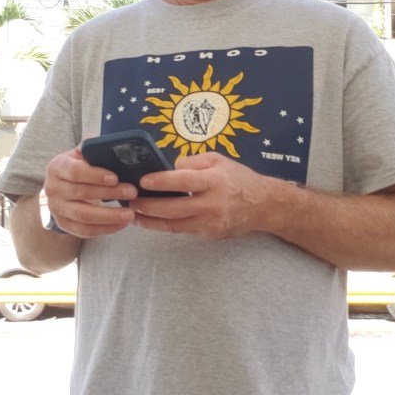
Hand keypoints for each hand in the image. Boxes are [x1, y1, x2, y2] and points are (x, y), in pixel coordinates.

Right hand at [44, 147, 137, 237]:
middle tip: (132, 192)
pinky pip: (85, 231)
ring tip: (130, 214)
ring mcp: (57, 209)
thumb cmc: (79, 167)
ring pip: (84, 215)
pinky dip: (105, 229)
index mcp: (57, 167)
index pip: (74, 171)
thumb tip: (117, 145)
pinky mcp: (64, 224)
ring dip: (109, 216)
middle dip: (110, 194)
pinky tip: (121, 224)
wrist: (62, 187)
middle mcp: (53, 188)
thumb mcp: (82, 155)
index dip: (95, 175)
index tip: (115, 178)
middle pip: (82, 193)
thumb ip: (95, 149)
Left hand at [131, 151, 268, 238]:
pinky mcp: (209, 234)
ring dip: (151, 220)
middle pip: (173, 208)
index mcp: (214, 181)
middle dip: (148, 206)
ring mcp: (210, 222)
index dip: (161, 181)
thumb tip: (169, 169)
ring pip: (174, 225)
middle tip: (130, 201)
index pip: (183, 181)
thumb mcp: (218, 160)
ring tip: (134, 214)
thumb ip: (192, 163)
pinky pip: (183, 229)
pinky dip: (165, 225)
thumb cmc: (238, 178)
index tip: (142, 181)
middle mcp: (212, 203)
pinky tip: (152, 220)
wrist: (263, 205)